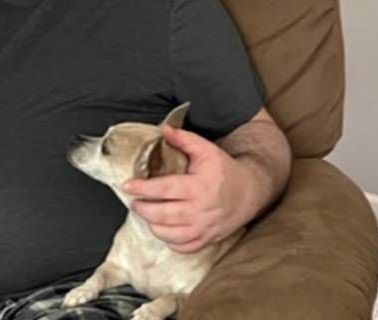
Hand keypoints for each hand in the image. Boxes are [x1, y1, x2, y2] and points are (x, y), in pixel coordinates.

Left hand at [122, 126, 259, 253]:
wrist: (250, 192)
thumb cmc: (224, 171)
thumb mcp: (206, 150)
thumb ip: (184, 139)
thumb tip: (164, 130)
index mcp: (198, 187)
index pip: (164, 189)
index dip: (143, 188)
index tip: (127, 185)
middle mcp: (200, 211)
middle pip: (162, 216)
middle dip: (142, 209)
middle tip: (134, 202)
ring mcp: (203, 229)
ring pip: (169, 235)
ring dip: (152, 225)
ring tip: (146, 213)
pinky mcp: (206, 240)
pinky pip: (182, 248)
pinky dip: (168, 240)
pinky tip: (163, 228)